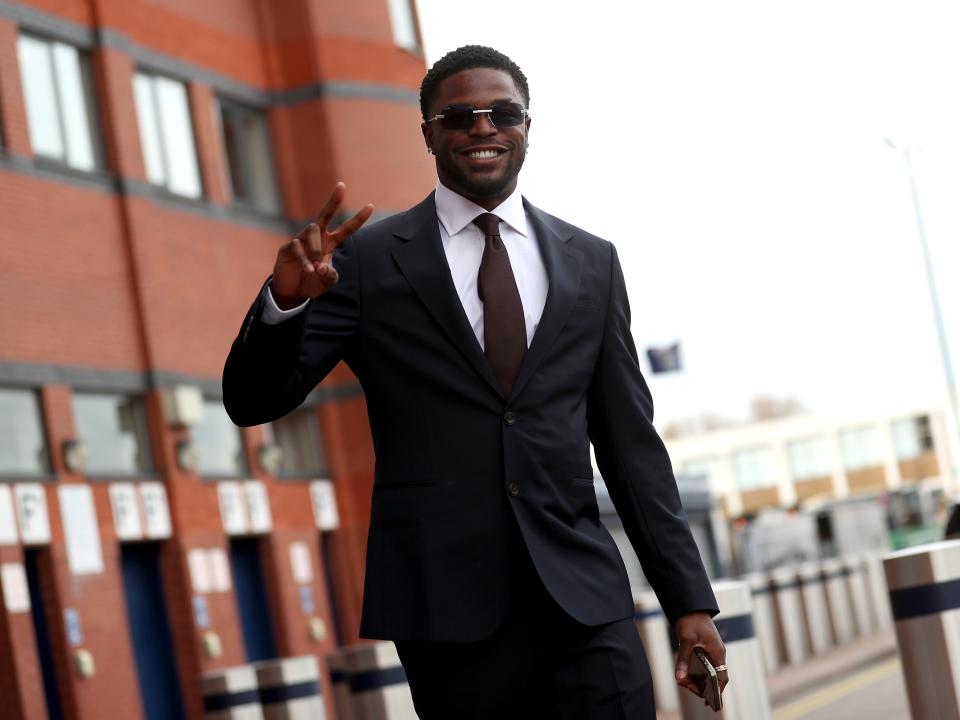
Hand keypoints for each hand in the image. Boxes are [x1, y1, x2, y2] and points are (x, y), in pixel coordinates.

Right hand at [272, 182, 373, 308]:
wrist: (292, 291)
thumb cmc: (312, 283)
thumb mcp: (327, 281)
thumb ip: (330, 275)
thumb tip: (322, 266)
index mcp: (330, 243)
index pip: (347, 229)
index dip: (358, 219)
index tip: (371, 205)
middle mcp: (317, 237)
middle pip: (325, 214)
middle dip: (334, 200)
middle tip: (342, 185)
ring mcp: (302, 240)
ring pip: (313, 229)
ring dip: (316, 248)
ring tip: (315, 267)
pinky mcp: (289, 246)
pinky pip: (298, 246)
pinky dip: (305, 260)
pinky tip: (308, 270)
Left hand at [674, 612, 728, 697]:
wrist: (691, 606)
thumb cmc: (691, 621)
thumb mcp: (686, 640)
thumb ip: (683, 659)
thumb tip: (679, 677)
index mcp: (717, 652)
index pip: (722, 677)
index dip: (717, 690)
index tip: (710, 700)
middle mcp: (718, 652)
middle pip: (716, 675)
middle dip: (704, 685)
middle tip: (691, 689)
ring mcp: (713, 649)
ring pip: (710, 669)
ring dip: (700, 677)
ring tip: (687, 683)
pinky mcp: (706, 646)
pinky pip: (705, 662)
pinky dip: (698, 669)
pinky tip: (688, 672)